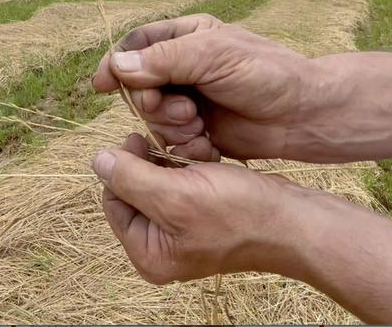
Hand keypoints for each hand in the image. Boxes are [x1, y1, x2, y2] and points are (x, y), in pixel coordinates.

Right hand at [93, 14, 335, 161]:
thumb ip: (163, 60)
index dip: (116, 64)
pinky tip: (205, 145)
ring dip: (170, 127)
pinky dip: (183, 146)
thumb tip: (117, 65)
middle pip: (139, 86)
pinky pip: (170, 141)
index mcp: (186, 37)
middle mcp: (183, 67)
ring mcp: (190, 99)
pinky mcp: (198, 130)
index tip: (101, 85)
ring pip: (152, 117)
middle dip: (153, 103)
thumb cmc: (265, 74)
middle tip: (181, 111)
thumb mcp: (212, 56)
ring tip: (199, 127)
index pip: (136, 46)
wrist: (303, 116)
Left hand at [94, 135, 391, 323]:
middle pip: (132, 191)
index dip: (120, 166)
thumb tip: (97, 160)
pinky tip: (200, 155)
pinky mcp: (199, 217)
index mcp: (148, 254)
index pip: (112, 200)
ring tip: (187, 148)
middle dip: (146, 161)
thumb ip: (131, 178)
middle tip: (163, 139)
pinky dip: (185, 166)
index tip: (137, 137)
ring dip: (166, 159)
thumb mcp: (176, 194)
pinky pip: (178, 184)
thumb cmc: (239, 212)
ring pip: (155, 182)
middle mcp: (160, 248)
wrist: (294, 220)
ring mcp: (180, 234)